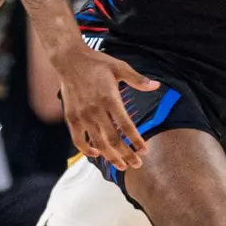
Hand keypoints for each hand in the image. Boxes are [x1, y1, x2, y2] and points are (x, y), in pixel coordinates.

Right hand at [54, 43, 160, 170]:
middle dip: (126, 154)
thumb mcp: (120, 67)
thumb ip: (138, 79)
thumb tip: (156, 86)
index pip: (126, 126)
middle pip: (113, 139)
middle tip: (137, 165)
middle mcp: (95, 110)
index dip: (136, 141)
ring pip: (97, 143)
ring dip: (110, 157)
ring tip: (122, 165)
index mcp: (109, 99)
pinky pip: (78, 140)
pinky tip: (97, 154)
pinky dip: (87, 150)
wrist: (69, 59)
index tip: (144, 151)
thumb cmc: (97, 63)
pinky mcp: (71, 118)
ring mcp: (82, 115)